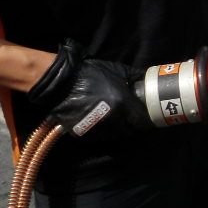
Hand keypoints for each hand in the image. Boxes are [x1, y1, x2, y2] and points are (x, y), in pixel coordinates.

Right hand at [27, 39, 153, 139]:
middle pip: (127, 130)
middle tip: (129, 121)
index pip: (141, 120)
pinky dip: (100, 133)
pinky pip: (97, 137)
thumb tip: (147, 78)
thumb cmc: (90, 74)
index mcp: (122, 102)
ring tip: (115, 123)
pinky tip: (100, 125)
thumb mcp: (116, 70)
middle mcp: (112, 118)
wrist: (60, 82)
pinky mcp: (83, 134)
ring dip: (116, 131)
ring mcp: (96, 127)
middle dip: (130, 126)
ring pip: (113, 136)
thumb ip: (134, 76)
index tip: (145, 119)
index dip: (144, 121)